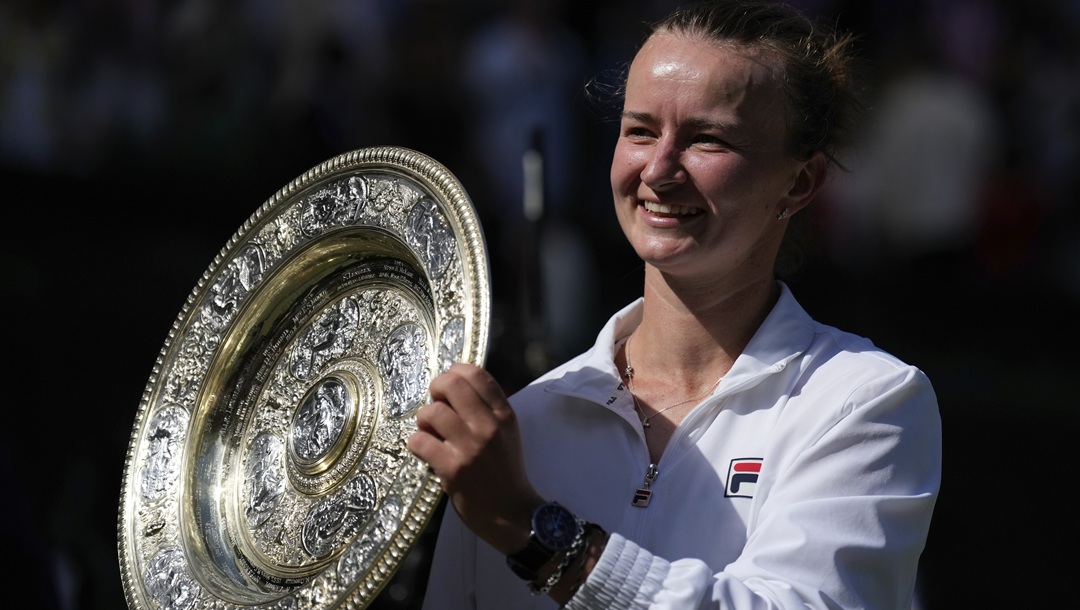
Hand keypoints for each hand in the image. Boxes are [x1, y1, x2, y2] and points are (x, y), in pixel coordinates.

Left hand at [407, 363, 543, 554]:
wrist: (511, 513)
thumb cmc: (506, 473)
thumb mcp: (507, 434)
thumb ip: (488, 410)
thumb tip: (457, 386)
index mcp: (504, 415)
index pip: (476, 374)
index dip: (455, 373)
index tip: (448, 387)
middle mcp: (489, 426)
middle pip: (451, 385)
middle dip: (436, 390)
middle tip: (436, 404)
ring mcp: (470, 447)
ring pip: (432, 412)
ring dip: (424, 420)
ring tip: (430, 432)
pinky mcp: (453, 468)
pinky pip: (420, 441)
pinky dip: (417, 443)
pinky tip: (426, 451)